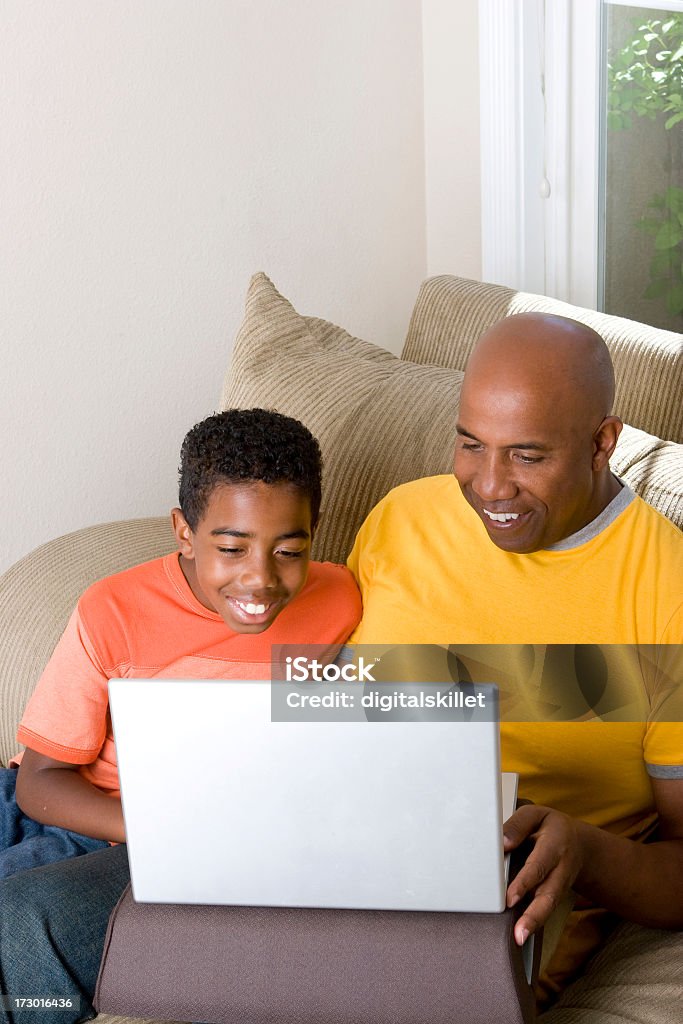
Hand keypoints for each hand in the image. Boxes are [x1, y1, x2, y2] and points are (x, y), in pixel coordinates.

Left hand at [503, 804, 583, 945]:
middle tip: (519, 932)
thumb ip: (518, 825)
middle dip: (534, 914)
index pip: (538, 865)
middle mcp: (561, 868)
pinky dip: (534, 922)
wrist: (580, 845)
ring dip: (534, 923)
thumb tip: (502, 843)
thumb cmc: (551, 827)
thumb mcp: (536, 815)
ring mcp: (560, 885)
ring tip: (519, 938)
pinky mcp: (555, 895)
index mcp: (555, 844)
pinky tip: (522, 933)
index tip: (509, 898)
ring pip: (549, 906)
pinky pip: (546, 910)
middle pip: (549, 894)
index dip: (525, 882)